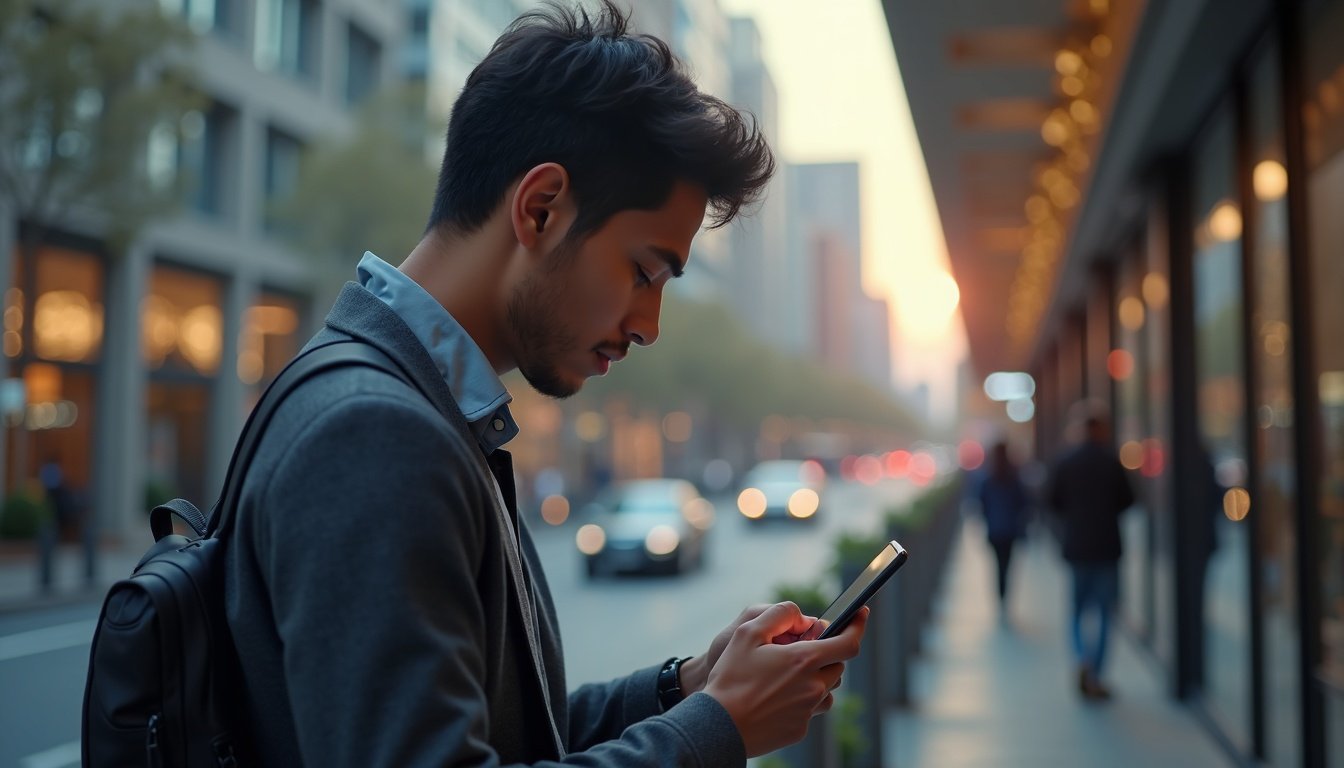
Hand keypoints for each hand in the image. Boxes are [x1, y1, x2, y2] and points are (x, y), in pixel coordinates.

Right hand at [701, 602, 867, 756]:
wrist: (718, 725)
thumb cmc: (730, 677)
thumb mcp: (747, 632)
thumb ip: (779, 614)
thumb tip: (803, 616)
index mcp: (803, 661)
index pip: (848, 643)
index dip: (858, 626)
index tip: (861, 614)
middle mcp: (812, 687)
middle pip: (837, 665)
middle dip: (826, 653)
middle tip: (800, 649)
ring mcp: (807, 711)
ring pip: (827, 690)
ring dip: (816, 678)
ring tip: (787, 675)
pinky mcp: (799, 730)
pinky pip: (811, 710)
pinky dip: (802, 699)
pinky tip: (776, 697)